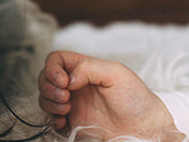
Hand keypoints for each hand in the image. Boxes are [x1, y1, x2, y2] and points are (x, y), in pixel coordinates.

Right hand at [38, 51, 183, 140]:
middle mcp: (76, 85)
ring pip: (45, 98)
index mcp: (85, 68)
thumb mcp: (116, 73)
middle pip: (46, 78)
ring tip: (67, 110)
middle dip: (49, 87)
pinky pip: (51, 118)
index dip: (53, 69)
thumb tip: (68, 78)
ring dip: (49, 103)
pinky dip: (51, 119)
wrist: (143, 128)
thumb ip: (90, 68)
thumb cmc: (136, 98)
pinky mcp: (73, 122)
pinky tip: (63, 121)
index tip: (63, 82)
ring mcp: (73, 104)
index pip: (57, 60)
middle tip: (65, 98)